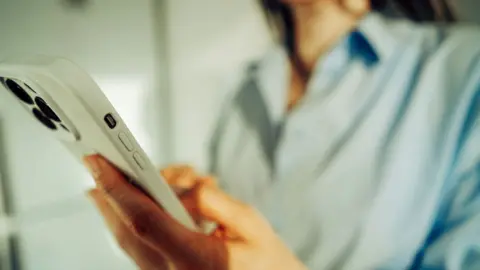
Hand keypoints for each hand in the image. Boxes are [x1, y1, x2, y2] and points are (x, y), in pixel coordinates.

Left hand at [84, 155, 305, 269]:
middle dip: (108, 194)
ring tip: (126, 181)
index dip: (119, 189)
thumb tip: (180, 187)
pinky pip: (137, 250)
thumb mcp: (250, 224)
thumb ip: (213, 202)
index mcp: (197, 261)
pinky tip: (131, 206)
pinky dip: (129, 223)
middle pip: (128, 232)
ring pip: (128, 242)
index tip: (100, 162)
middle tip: (97, 165)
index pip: (146, 221)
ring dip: (117, 208)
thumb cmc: (266, 261)